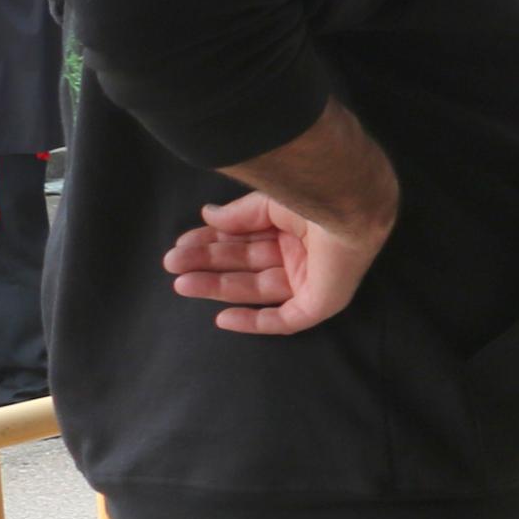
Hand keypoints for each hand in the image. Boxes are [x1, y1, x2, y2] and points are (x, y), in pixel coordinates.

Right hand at [163, 189, 384, 335]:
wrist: (346, 204)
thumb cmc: (313, 195)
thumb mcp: (267, 204)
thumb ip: (238, 216)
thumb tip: (207, 215)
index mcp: (293, 227)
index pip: (246, 240)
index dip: (212, 242)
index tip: (181, 243)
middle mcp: (303, 253)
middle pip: (247, 264)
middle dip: (209, 264)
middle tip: (172, 263)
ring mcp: (314, 279)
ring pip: (258, 289)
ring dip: (219, 287)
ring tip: (182, 282)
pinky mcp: (323, 302)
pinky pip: (288, 320)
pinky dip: (255, 322)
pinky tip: (222, 319)